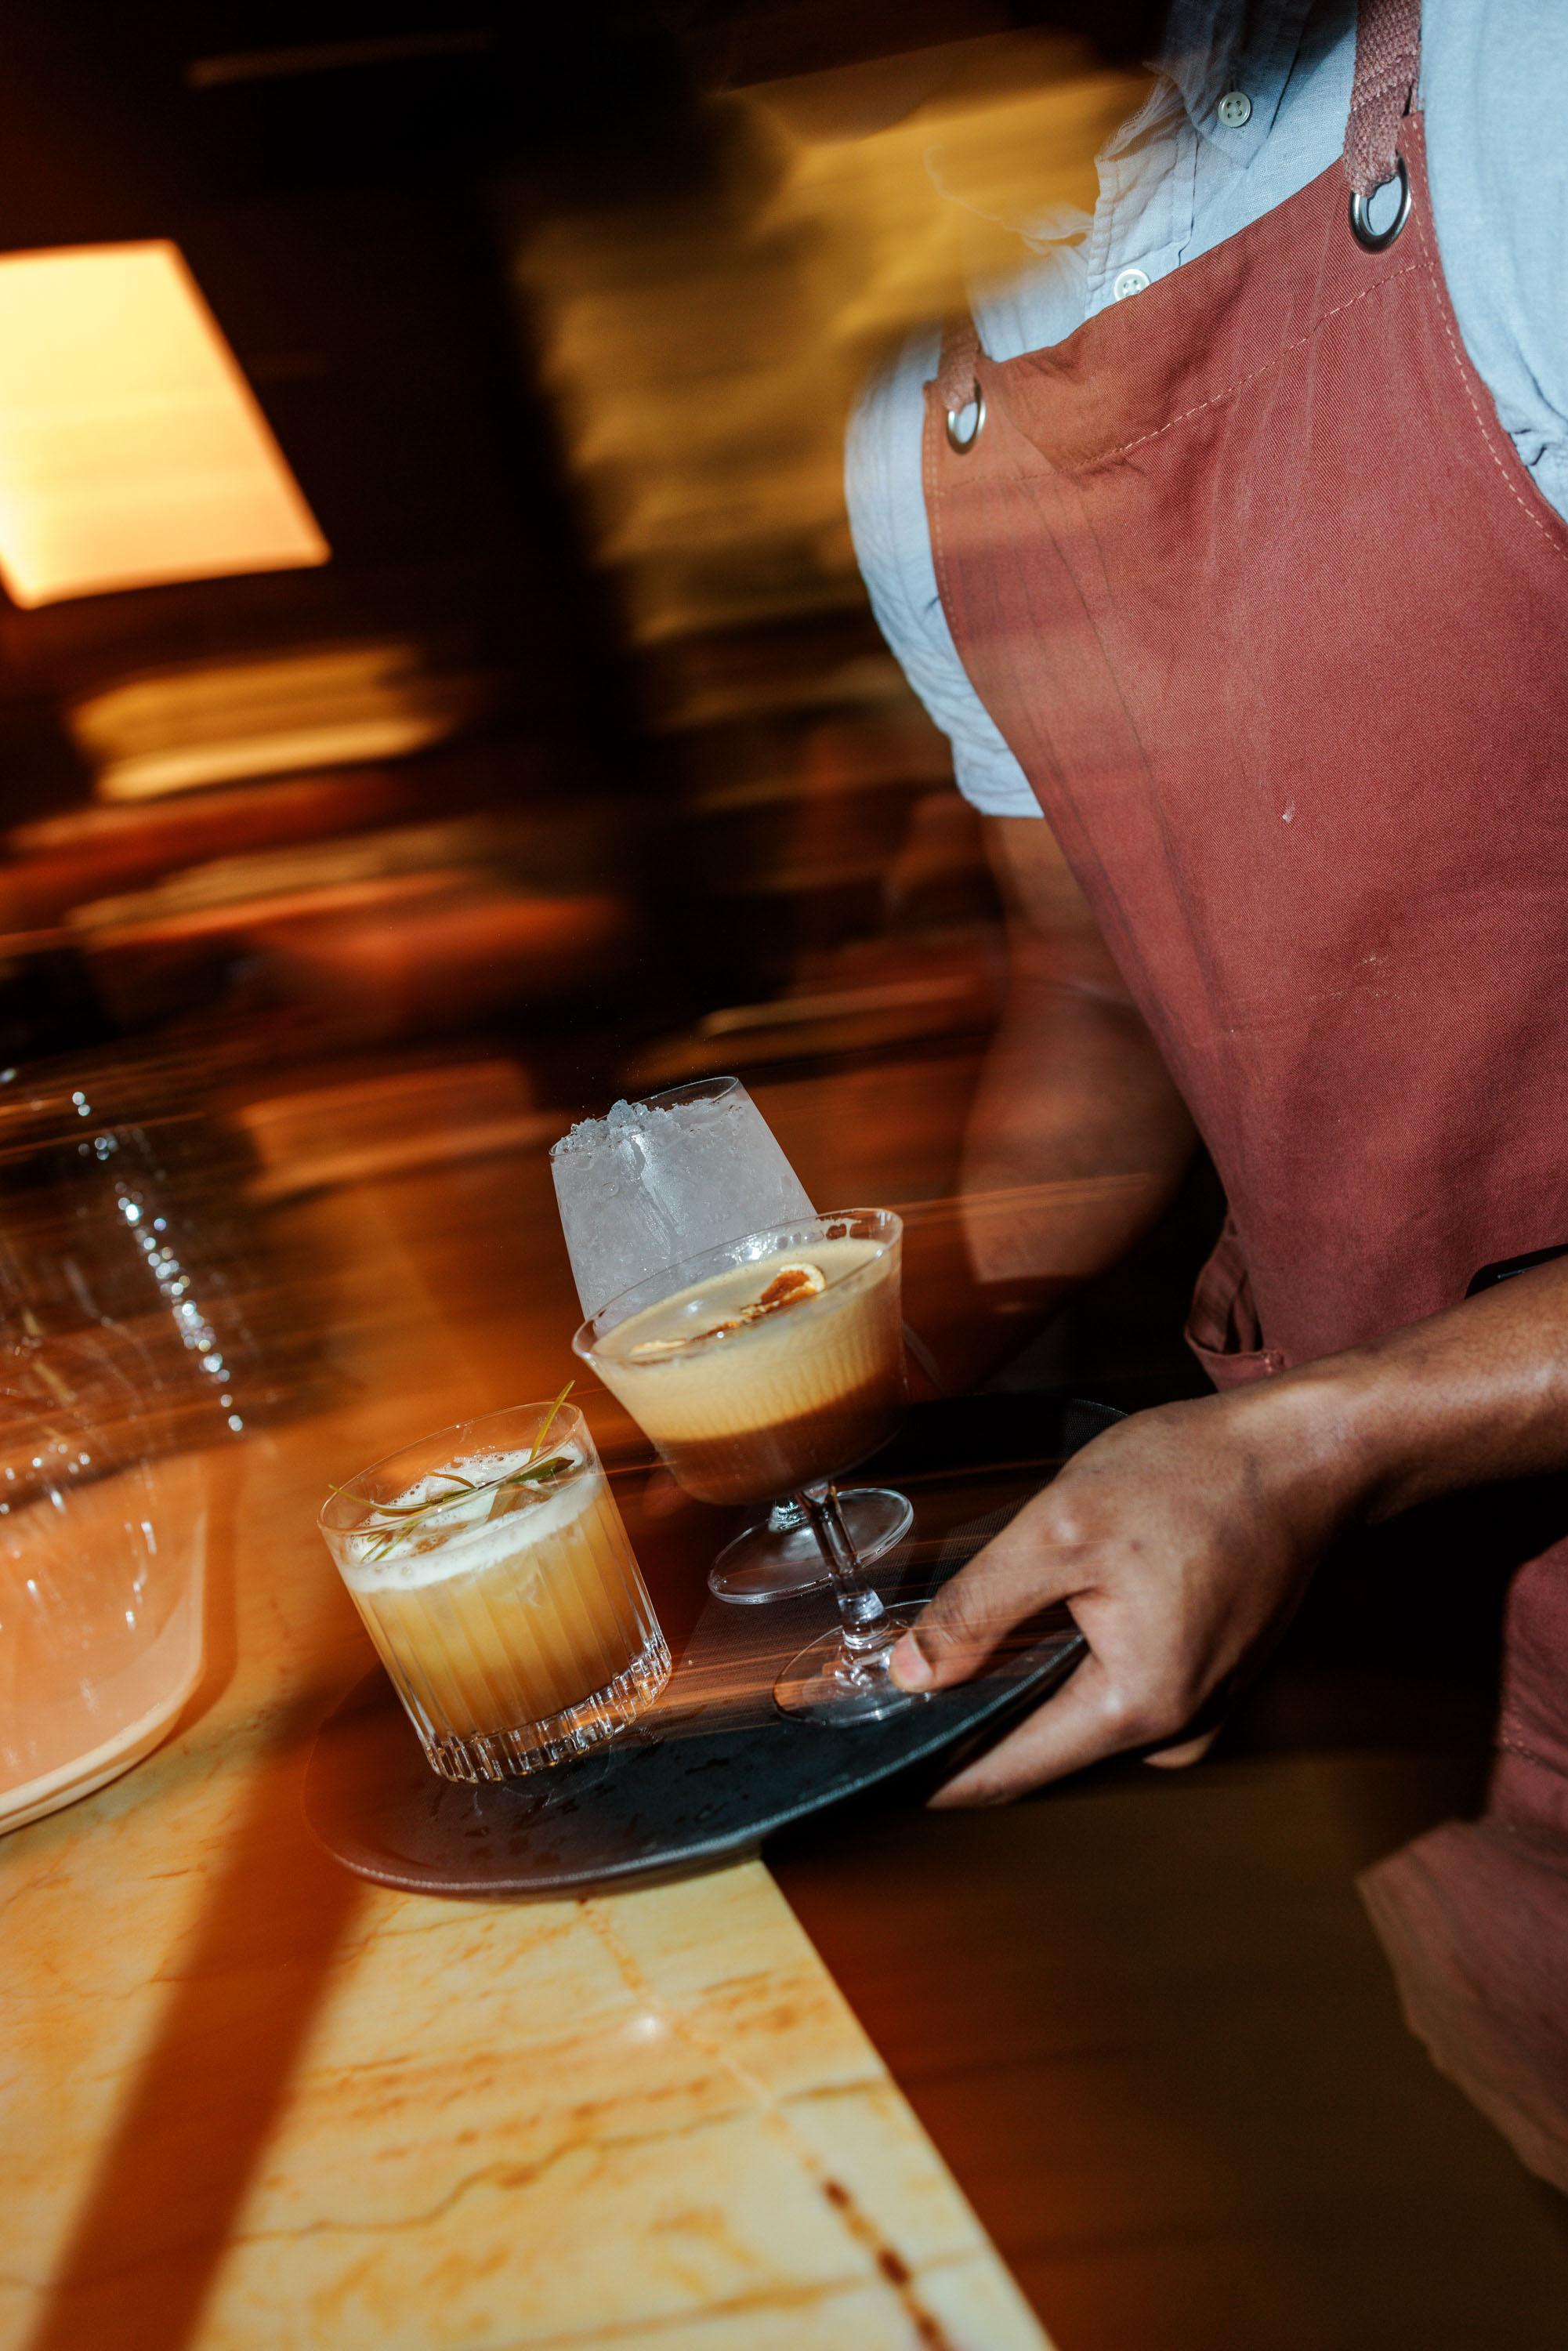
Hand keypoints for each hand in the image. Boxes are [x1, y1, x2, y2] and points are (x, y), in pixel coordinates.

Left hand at [888, 1388, 1350, 1803]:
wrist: (1307, 1452)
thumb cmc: (1196, 1478)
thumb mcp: (1060, 1529)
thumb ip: (978, 1607)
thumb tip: (913, 1675)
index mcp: (1137, 1705)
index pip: (1010, 1771)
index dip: (936, 1773)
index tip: (880, 1772)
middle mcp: (1178, 1728)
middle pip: (1044, 1741)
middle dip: (982, 1706)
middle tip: (921, 1657)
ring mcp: (1203, 1706)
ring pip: (1081, 1711)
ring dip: (1035, 1675)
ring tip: (1010, 1608)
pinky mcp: (1214, 1676)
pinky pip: (1122, 1687)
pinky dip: (1082, 1655)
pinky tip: (1075, 1599)